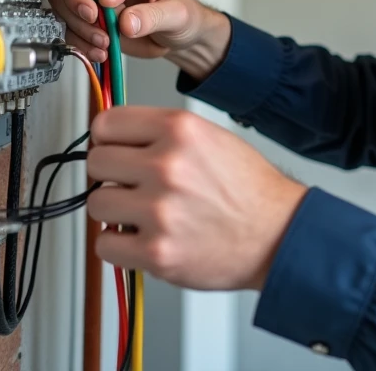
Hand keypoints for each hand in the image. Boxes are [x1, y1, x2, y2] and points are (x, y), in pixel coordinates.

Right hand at [47, 0, 231, 78]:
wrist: (178, 35)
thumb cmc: (182, 15)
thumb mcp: (178, 15)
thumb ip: (153, 16)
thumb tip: (126, 22)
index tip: (107, 3)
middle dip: (77, 0)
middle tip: (93, 20)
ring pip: (64, 1)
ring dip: (78, 25)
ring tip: (103, 43)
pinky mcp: (91, 18)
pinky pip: (70, 25)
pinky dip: (78, 40)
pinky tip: (97, 51)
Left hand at [86, 107, 307, 290]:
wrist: (278, 235)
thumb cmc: (249, 190)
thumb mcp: (211, 137)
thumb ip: (162, 133)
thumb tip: (116, 136)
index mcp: (180, 130)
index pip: (106, 124)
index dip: (108, 139)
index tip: (113, 150)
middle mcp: (167, 165)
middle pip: (96, 162)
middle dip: (110, 175)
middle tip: (130, 185)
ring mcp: (159, 210)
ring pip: (96, 203)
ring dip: (114, 212)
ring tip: (141, 214)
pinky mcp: (156, 252)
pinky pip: (105, 245)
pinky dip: (119, 246)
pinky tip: (143, 238)